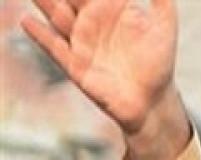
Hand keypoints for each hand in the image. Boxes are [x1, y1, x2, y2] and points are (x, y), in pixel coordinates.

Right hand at [22, 0, 188, 159]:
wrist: (152, 100)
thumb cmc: (158, 62)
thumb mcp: (165, 27)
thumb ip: (161, 1)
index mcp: (111, 9)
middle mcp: (92, 22)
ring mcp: (81, 42)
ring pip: (57, 15)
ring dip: (44, 2)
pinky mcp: (75, 65)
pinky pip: (54, 48)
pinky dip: (40, 35)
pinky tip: (27, 21)